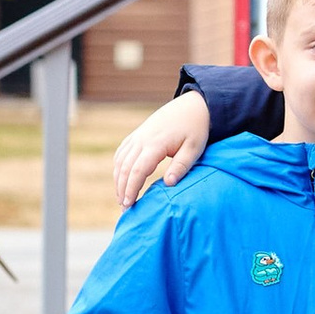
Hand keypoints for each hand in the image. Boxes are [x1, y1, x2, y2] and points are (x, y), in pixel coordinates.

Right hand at [114, 90, 208, 207]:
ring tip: (122, 198)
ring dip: (118, 180)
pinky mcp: (137, 134)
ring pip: (120, 160)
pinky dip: (118, 167)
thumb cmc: (196, 129)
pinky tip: (121, 179)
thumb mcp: (194, 148)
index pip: (137, 171)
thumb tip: (168, 184)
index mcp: (155, 144)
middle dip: (122, 189)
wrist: (192, 106)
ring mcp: (137, 135)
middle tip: (125, 208)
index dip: (131, 189)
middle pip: (124, 168)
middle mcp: (142, 139)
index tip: (129, 204)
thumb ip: (181, 166)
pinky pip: (122, 152)